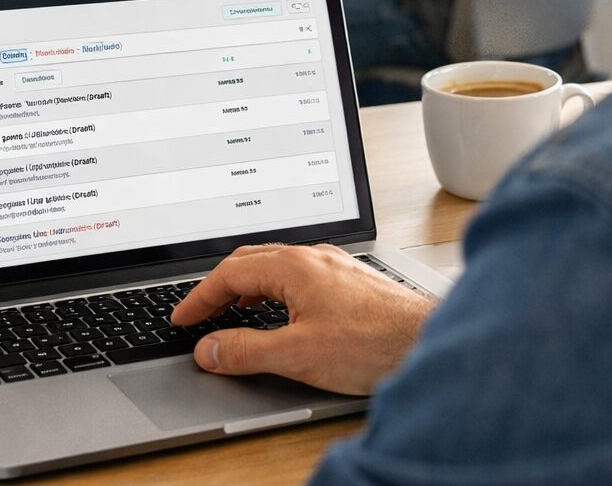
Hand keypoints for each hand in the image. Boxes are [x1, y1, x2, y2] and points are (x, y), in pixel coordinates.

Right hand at [171, 244, 433, 395]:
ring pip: (276, 264)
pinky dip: (274, 288)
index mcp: (294, 266)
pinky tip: (281, 309)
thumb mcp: (297, 354)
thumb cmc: (374, 344)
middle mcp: (313, 257)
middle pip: (249, 260)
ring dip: (247, 284)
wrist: (429, 342)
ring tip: (232, 309)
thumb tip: (209, 348)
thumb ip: (246, 350)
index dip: (199, 299)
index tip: (182, 318)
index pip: (229, 274)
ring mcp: (334, 265)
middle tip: (199, 312)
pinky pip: (298, 273)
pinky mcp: (350, 280)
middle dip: (219, 286)